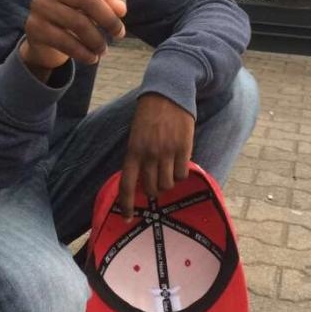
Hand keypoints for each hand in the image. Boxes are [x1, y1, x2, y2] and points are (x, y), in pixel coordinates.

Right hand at [21, 0, 126, 75]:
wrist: (50, 42)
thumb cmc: (81, 14)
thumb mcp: (101, 3)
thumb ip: (113, 0)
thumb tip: (120, 10)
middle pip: (86, 0)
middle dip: (108, 20)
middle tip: (120, 34)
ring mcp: (38, 6)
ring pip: (77, 24)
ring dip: (97, 41)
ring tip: (104, 49)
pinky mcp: (33, 27)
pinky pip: (65, 42)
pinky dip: (83, 53)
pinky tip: (92, 57)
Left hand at [118, 94, 194, 218]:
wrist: (168, 93)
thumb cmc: (149, 114)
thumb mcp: (136, 135)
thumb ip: (138, 155)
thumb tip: (141, 179)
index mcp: (133, 151)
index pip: (126, 184)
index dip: (126, 204)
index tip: (128, 217)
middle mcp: (149, 154)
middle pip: (150, 188)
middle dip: (153, 190)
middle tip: (156, 184)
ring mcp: (167, 152)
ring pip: (167, 183)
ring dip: (168, 182)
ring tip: (169, 172)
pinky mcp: (183, 148)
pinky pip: (182, 174)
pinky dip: (181, 174)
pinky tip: (180, 164)